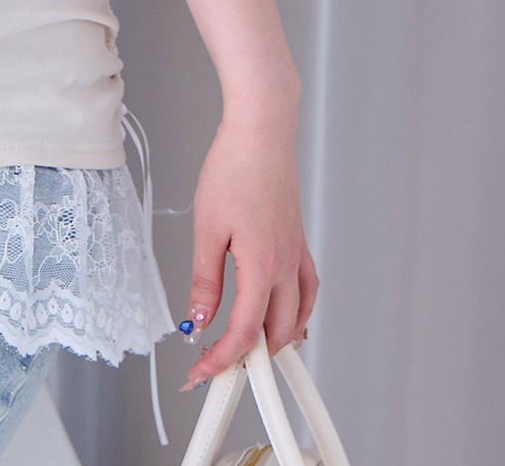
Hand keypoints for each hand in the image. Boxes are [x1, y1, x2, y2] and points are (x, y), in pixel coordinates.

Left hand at [179, 116, 318, 390]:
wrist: (261, 133)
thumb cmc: (234, 168)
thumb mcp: (207, 228)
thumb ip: (205, 281)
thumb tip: (197, 320)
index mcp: (262, 267)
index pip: (244, 333)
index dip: (221, 360)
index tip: (200, 372)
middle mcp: (286, 266)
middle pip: (277, 335)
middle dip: (249, 358)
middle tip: (218, 364)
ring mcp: (297, 255)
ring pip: (298, 318)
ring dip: (275, 340)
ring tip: (246, 347)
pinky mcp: (298, 242)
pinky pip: (307, 291)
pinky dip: (297, 312)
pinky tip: (281, 311)